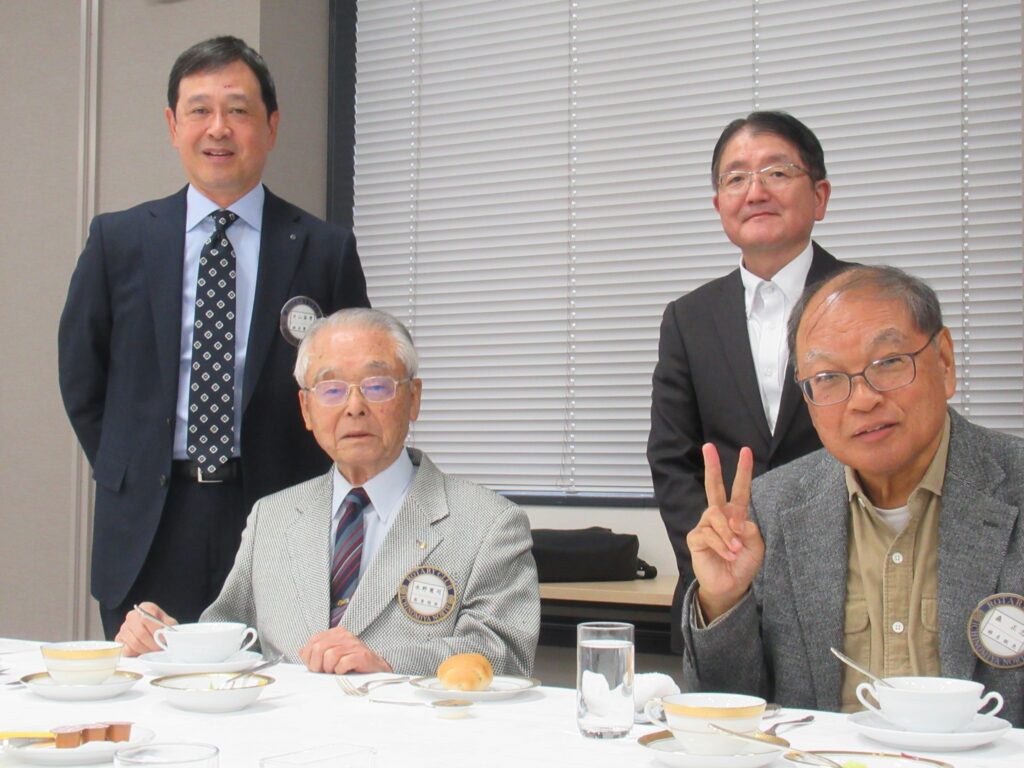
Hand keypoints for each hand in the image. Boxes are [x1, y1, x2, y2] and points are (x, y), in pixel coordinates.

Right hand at [114, 602, 176, 655]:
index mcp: (146, 608)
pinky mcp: (119, 639)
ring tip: (153, 650)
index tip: (162, 638)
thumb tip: (164, 632)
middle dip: (152, 643)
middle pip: (140, 633)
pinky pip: (127, 650)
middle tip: (159, 648)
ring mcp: (124, 627)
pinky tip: (144, 650)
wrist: (156, 635)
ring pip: (134, 643)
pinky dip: (137, 653)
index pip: (146, 618)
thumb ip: (168, 626)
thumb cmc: (163, 628)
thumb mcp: (170, 624)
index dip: (156, 630)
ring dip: (146, 650)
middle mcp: (132, 615)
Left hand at [299, 627, 392, 673]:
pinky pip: (342, 664)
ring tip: (337, 672)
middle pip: (319, 648)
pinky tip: (346, 672)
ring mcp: (353, 644)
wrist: (375, 670)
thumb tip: (301, 651)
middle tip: (325, 672)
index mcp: (336, 633)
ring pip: (329, 656)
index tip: (316, 666)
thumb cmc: (352, 664)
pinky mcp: (361, 655)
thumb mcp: (332, 657)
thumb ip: (316, 653)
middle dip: (318, 664)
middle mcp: (344, 635)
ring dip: (330, 669)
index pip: (313, 641)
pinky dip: (341, 671)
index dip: (310, 657)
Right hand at [686, 444, 764, 620]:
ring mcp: (705, 525)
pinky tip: (727, 555)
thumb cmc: (743, 564)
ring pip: (715, 515)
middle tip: (708, 447)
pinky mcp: (695, 538)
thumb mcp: (756, 546)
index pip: (740, 489)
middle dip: (712, 466)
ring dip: (728, 533)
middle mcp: (719, 516)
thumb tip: (735, 519)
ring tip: (735, 550)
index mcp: (736, 515)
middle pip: (713, 486)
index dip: (743, 471)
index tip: (746, 451)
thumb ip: (750, 529)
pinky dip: (721, 545)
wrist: (730, 586)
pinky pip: (708, 534)